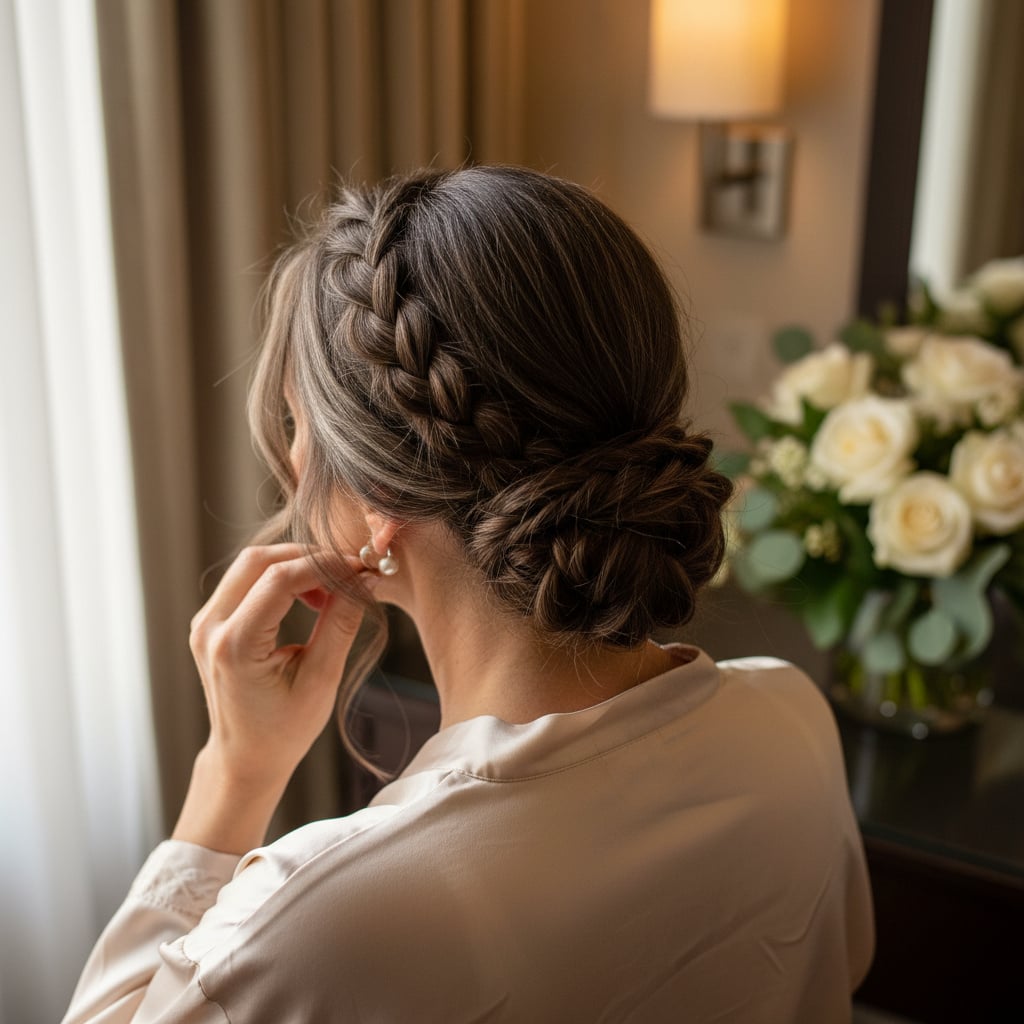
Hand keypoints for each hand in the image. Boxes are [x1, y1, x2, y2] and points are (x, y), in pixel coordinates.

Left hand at [173, 544, 372, 852]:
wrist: (245, 757)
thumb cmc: (283, 730)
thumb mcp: (321, 679)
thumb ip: (340, 624)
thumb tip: (364, 580)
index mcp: (234, 647)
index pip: (280, 580)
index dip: (325, 567)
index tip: (359, 570)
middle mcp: (210, 629)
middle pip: (259, 560)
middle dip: (309, 558)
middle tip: (348, 574)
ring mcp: (204, 623)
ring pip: (251, 564)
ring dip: (295, 566)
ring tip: (330, 592)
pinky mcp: (211, 621)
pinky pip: (246, 580)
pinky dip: (281, 578)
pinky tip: (309, 598)